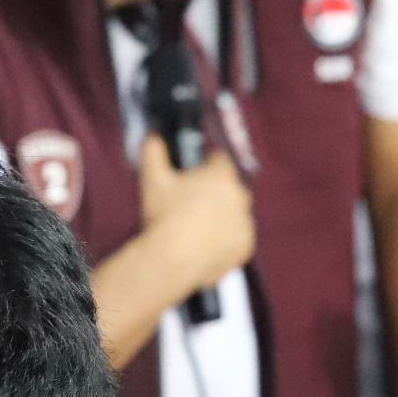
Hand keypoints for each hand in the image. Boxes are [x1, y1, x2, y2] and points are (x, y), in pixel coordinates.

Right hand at [136, 134, 254, 294]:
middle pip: (229, 187)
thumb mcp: (152, 179)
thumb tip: (152, 137)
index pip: (219, 159)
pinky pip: (238, 237)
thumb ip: (154, 151)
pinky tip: (205, 242)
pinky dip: (225, 239)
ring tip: (196, 226)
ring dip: (221, 216)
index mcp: (221, 175)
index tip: (195, 174)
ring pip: (234, 213)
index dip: (204, 164)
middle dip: (214, 192)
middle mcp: (239, 196)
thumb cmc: (163, 218)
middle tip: (190, 204)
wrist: (171, 259)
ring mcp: (245, 222)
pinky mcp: (245, 246)